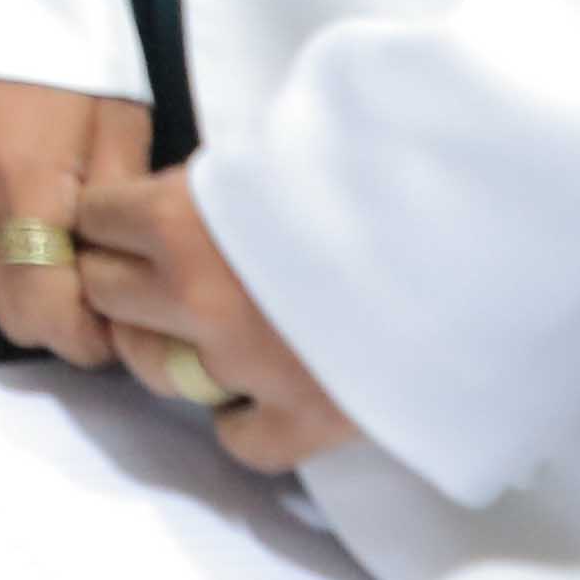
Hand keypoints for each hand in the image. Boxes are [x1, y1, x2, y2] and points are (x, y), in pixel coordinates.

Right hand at [0, 75, 152, 372]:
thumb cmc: (66, 29)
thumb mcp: (117, 115)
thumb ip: (114, 208)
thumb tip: (119, 278)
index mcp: (18, 183)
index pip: (42, 315)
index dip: (86, 336)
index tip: (119, 321)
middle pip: (1, 309)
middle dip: (52, 318)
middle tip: (95, 290)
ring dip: (14, 283)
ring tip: (56, 246)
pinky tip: (10, 212)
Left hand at [66, 156, 358, 477]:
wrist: (481, 231)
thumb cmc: (384, 163)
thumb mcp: (288, 139)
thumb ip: (226, 175)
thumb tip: (195, 186)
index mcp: (184, 216)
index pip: (97, 218)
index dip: (109, 214)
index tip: (124, 217)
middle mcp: (197, 296)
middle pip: (104, 293)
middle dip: (119, 276)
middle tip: (151, 270)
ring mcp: (246, 368)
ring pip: (152, 369)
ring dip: (166, 346)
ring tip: (198, 328)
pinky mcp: (303, 420)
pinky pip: (238, 440)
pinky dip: (240, 420)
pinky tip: (255, 394)